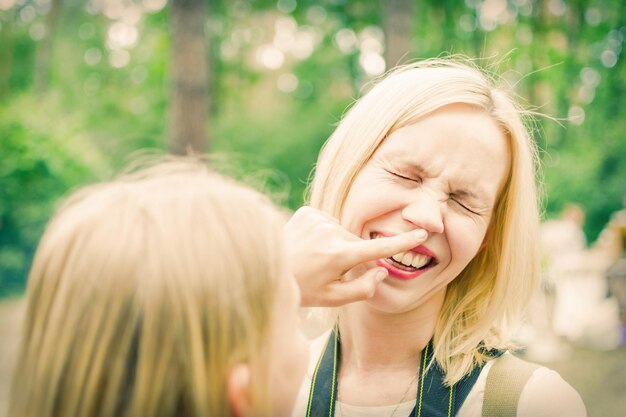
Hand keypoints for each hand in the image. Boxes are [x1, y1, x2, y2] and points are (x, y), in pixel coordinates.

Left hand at [284, 206, 427, 306]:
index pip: (378, 249)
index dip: (403, 242)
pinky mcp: (308, 211)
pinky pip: (328, 222)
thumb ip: (363, 289)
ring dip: (337, 244)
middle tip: (328, 270)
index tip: (422, 233)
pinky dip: (324, 233)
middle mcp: (330, 233)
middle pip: (358, 244)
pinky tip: (308, 244)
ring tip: (314, 257)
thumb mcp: (333, 299)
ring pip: (343, 232)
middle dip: (352, 256)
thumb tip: (381, 270)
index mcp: (339, 256)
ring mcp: (318, 219)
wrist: (267, 268)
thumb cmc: (303, 288)